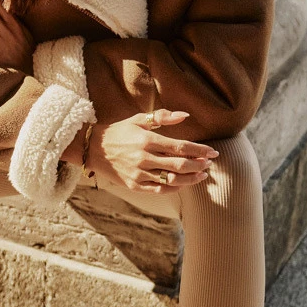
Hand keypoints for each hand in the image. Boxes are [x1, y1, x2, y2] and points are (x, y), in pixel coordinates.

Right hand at [87, 109, 218, 191]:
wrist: (93, 148)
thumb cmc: (119, 131)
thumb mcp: (138, 119)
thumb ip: (162, 116)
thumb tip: (185, 115)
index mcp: (147, 139)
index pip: (181, 147)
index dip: (200, 151)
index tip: (213, 152)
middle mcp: (144, 158)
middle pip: (180, 165)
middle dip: (199, 165)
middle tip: (210, 163)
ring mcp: (139, 174)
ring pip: (172, 180)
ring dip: (191, 179)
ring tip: (202, 175)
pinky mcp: (135, 185)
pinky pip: (159, 190)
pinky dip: (175, 188)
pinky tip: (185, 183)